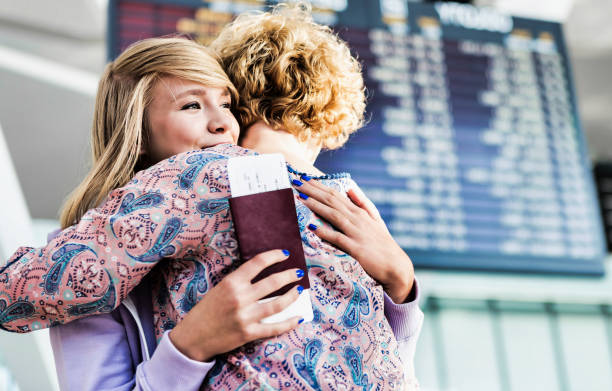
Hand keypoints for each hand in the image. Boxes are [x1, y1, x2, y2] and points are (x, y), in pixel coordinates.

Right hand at [169, 249, 302, 361]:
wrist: (193, 337)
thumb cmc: (206, 310)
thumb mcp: (220, 289)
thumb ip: (240, 282)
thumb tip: (265, 274)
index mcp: (231, 282)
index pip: (258, 263)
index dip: (274, 256)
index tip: (285, 254)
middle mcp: (240, 297)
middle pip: (273, 282)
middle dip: (290, 275)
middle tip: (298, 272)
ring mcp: (245, 316)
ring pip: (278, 303)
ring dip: (293, 295)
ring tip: (300, 290)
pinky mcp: (248, 333)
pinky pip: (274, 327)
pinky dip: (289, 322)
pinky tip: (298, 317)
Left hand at [293, 177, 413, 303]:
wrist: (395, 265)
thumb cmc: (382, 243)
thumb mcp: (374, 219)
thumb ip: (362, 202)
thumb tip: (350, 187)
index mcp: (359, 211)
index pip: (335, 194)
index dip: (318, 185)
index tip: (303, 178)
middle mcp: (357, 219)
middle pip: (331, 201)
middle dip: (312, 190)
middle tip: (295, 182)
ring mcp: (356, 233)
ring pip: (334, 215)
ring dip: (316, 206)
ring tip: (300, 198)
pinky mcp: (356, 249)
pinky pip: (338, 239)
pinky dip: (325, 232)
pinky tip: (313, 227)